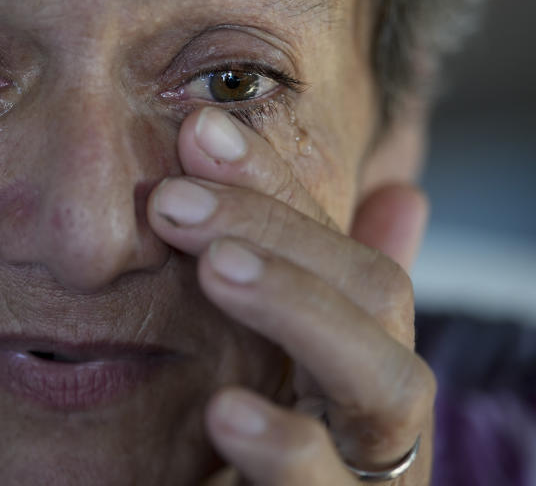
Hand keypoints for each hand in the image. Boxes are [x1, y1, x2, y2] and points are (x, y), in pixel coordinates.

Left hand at [147, 106, 434, 484]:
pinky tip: (224, 412)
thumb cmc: (251, 469)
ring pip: (385, 386)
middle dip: (281, 233)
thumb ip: (315, 291)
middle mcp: (376, 407)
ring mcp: (368, 474)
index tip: (197, 129)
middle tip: (175, 198)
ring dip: (301, 312)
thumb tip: (404, 192)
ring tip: (216, 267)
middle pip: (372, 297)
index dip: (274, 183)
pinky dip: (286, 449)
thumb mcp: (272, 368)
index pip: (335, 245)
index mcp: (352, 351)